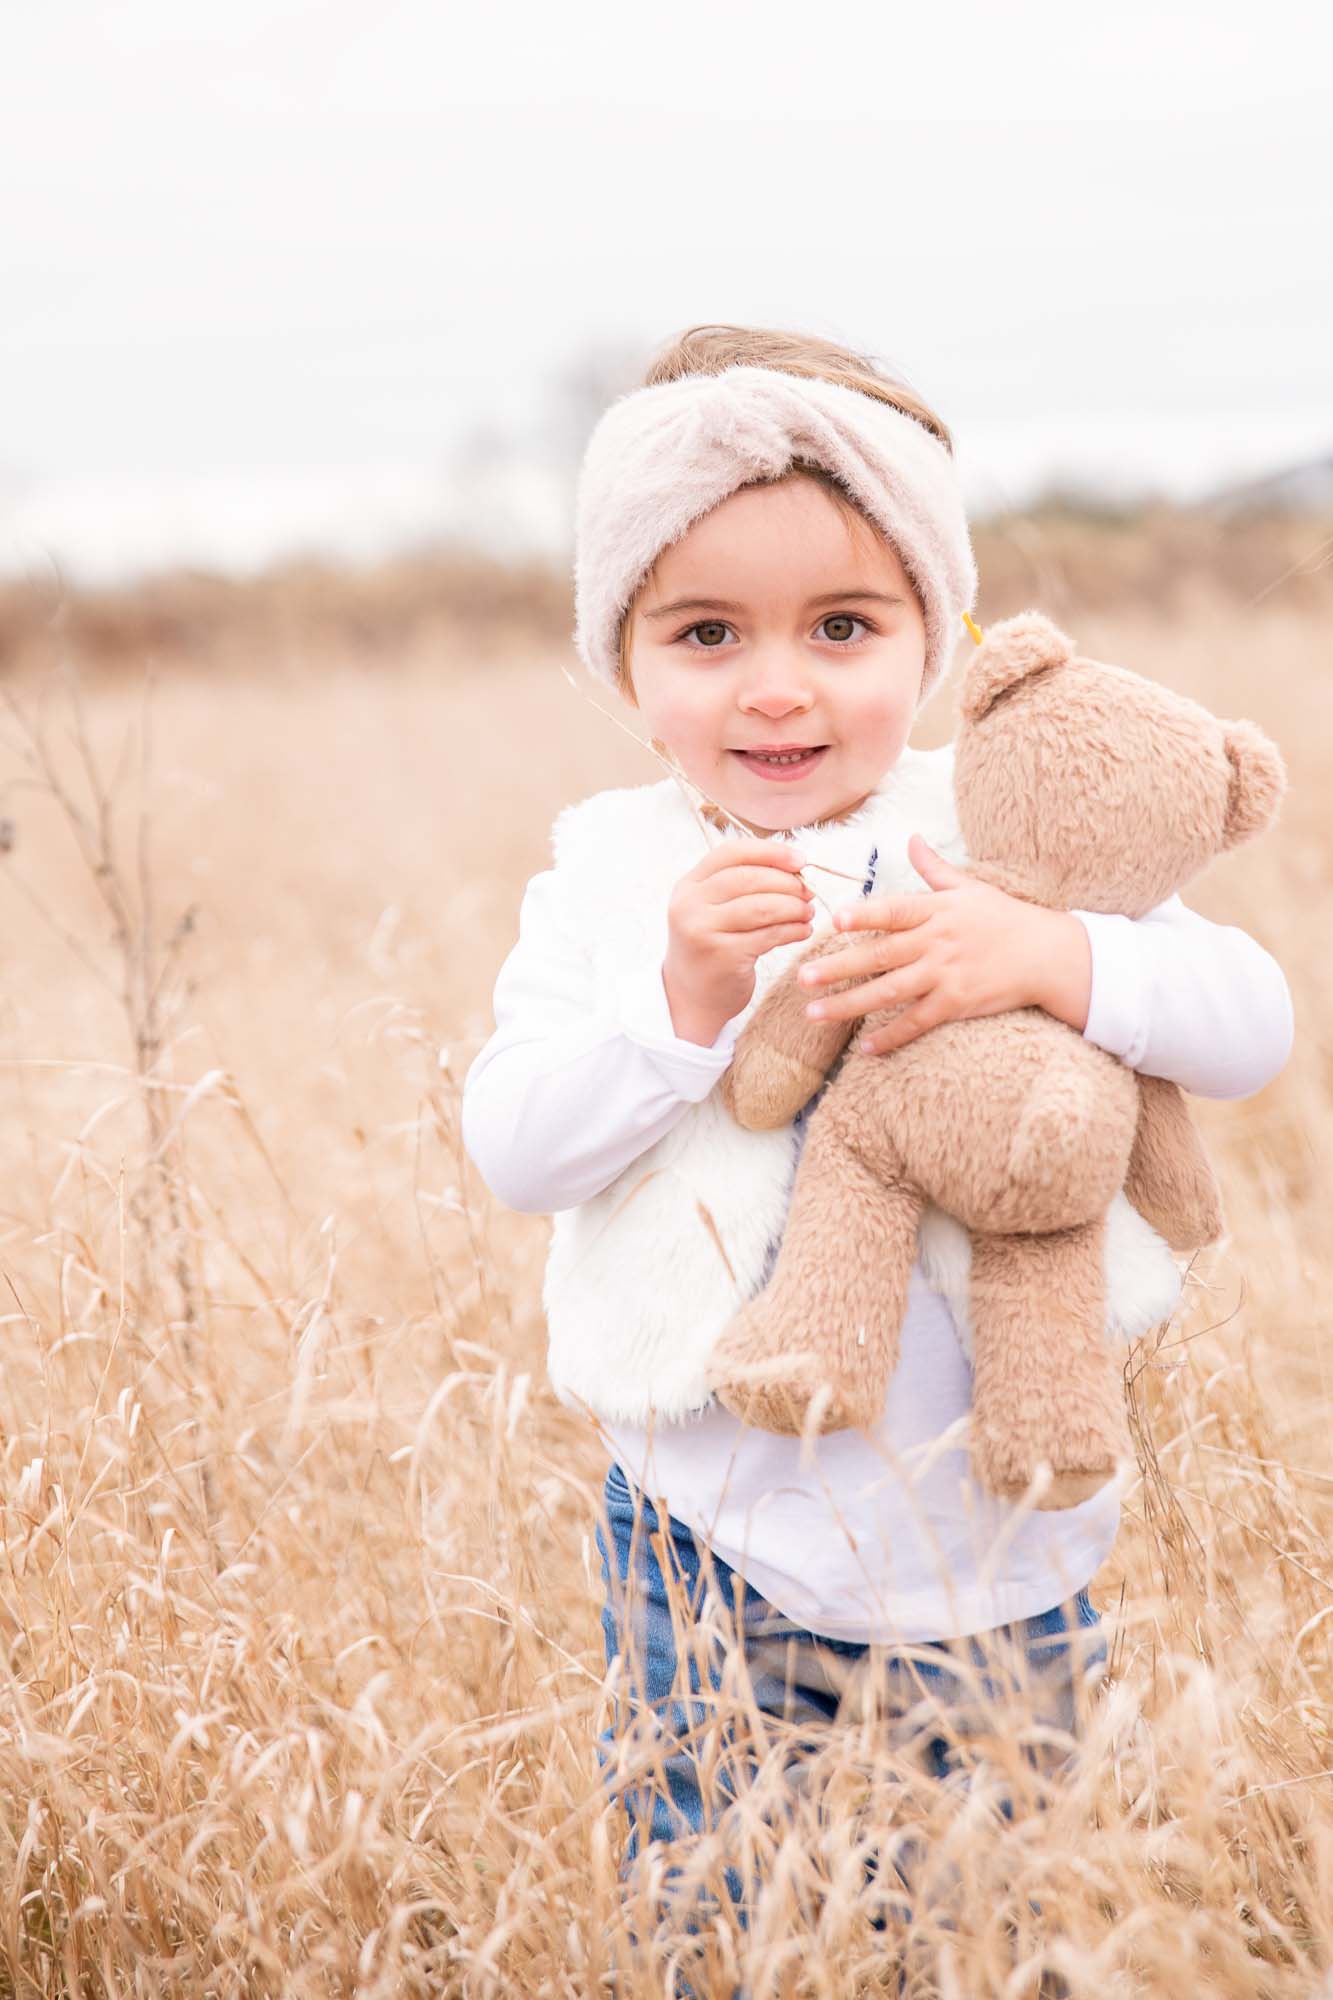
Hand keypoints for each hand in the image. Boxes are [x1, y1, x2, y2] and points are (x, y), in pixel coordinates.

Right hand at [663, 839, 814, 1045]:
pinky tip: (803, 931)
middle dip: (787, 882)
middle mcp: (690, 905)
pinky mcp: (723, 957)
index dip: (770, 852)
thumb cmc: (713, 946)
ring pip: (761, 907)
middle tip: (809, 892)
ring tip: (808, 912)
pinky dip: (793, 930)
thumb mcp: (713, 909)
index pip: (731, 853)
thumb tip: (795, 866)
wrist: (690, 997)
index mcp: (689, 885)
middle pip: (749, 878)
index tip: (801, 860)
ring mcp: (703, 931)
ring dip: (793, 907)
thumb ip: (742, 884)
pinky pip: (768, 936)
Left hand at [797, 834, 1091, 1054]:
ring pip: (889, 992)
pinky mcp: (957, 1003)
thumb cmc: (1005, 918)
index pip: (894, 910)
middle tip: (802, 976)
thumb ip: (934, 868)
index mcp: (936, 910)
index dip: (864, 914)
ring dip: (849, 1004)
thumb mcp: (970, 888)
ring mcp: (946, 975)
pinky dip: (891, 1036)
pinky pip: (917, 1022)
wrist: (1048, 954)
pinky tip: (864, 1047)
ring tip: (814, 1013)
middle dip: (838, 967)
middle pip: (880, 956)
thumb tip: (911, 839)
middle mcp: (936, 942)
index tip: (834, 919)